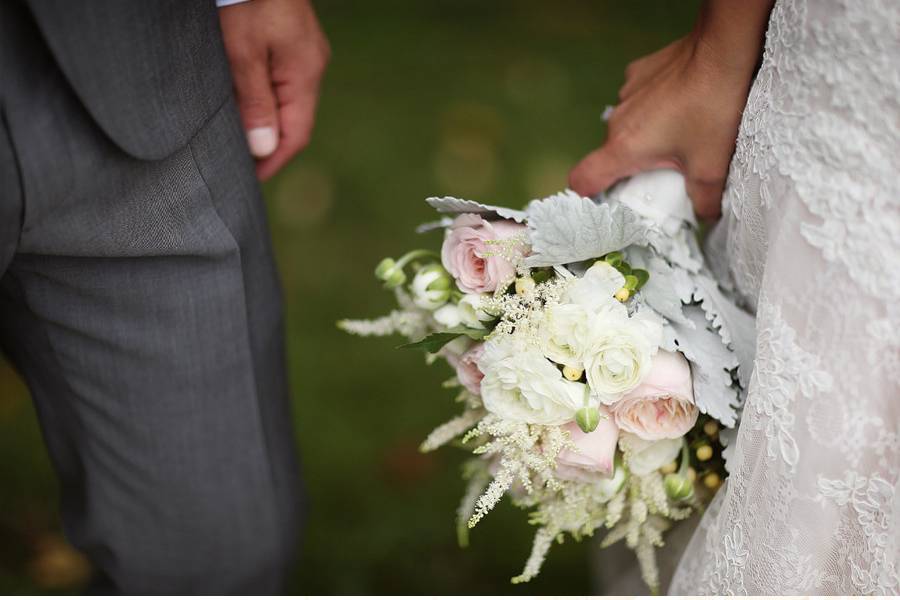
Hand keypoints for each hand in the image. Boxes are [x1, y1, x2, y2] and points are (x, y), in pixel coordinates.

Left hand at [220, 0, 329, 180]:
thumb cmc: (245, 1)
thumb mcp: (241, 54)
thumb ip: (254, 103)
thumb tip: (263, 148)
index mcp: (305, 75)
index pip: (295, 135)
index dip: (274, 160)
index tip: (251, 179)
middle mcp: (312, 67)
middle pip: (294, 121)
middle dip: (269, 145)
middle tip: (241, 164)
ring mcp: (305, 54)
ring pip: (287, 102)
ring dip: (265, 122)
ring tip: (238, 138)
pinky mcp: (293, 43)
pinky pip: (282, 83)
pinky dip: (264, 100)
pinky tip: (244, 104)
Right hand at [569, 1, 771, 219]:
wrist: (722, 49)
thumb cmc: (712, 108)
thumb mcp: (712, 165)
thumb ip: (705, 201)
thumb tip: (706, 219)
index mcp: (624, 148)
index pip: (582, 179)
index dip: (584, 197)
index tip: (599, 204)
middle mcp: (617, 121)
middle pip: (610, 156)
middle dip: (631, 169)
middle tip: (662, 174)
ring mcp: (625, 95)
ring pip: (625, 128)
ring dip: (644, 138)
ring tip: (679, 135)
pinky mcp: (638, 74)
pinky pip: (637, 102)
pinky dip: (652, 110)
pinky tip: (680, 105)